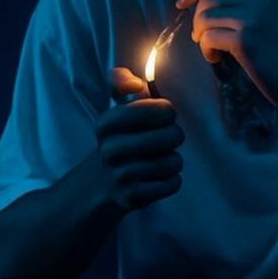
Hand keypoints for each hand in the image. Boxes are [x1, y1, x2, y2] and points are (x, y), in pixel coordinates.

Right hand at [95, 67, 184, 213]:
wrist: (103, 181)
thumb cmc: (120, 136)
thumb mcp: (116, 106)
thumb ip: (120, 81)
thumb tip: (134, 84)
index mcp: (106, 124)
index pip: (155, 109)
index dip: (166, 111)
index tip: (163, 115)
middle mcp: (109, 150)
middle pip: (171, 136)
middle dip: (174, 136)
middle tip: (166, 138)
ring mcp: (120, 176)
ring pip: (173, 162)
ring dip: (174, 160)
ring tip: (161, 158)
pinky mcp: (132, 197)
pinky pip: (172, 184)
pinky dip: (172, 180)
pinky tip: (159, 177)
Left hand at [174, 0, 277, 113]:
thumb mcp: (270, 14)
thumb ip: (243, 0)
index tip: (182, 5)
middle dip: (198, 18)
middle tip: (202, 37)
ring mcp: (254, 15)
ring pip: (205, 16)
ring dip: (201, 36)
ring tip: (214, 50)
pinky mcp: (246, 38)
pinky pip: (208, 37)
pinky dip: (207, 50)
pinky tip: (218, 59)